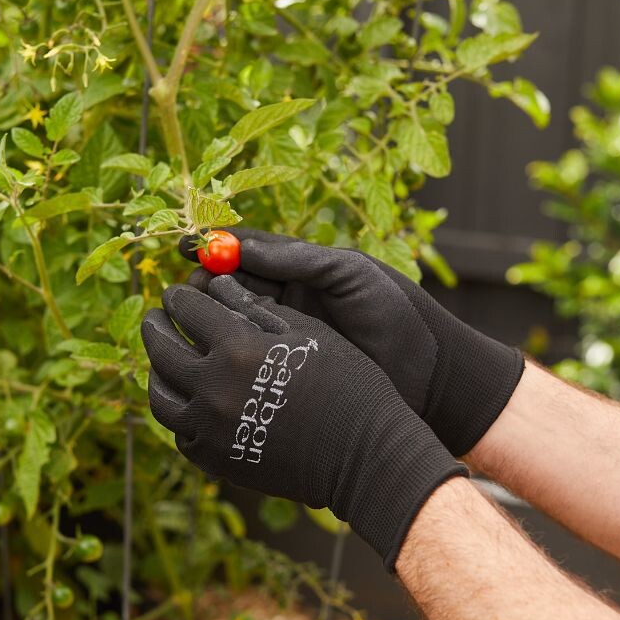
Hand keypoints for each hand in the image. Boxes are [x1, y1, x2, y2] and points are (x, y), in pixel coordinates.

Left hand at [142, 275, 466, 567]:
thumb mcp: (306, 333)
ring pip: (161, 396)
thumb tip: (219, 285)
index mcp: (237, 349)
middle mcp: (213, 389)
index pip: (189, 311)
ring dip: (157, 371)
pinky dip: (178, 411)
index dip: (179, 297)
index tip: (177, 293)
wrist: (365, 456)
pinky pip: (179, 432)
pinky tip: (187, 399)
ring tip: (163, 359)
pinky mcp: (215, 460)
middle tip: (156, 318)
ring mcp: (210, 430)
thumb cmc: (347, 383)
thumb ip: (256, 309)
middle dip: (156, 327)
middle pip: (163, 350)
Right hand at [181, 229, 523, 456]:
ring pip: (229, 323)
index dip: (215, 249)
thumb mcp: (349, 275)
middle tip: (189, 292)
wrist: (430, 375)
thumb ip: (298, 258)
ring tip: (196, 322)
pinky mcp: (284, 372)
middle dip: (204, 287)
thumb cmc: (397, 314)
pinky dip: (223, 354)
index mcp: (300, 270)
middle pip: (226, 287)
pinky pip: (244, 359)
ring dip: (207, 321)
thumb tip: (236, 245)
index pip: (244, 252)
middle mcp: (285, 301)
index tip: (190, 249)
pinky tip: (209, 356)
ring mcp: (282, 337)